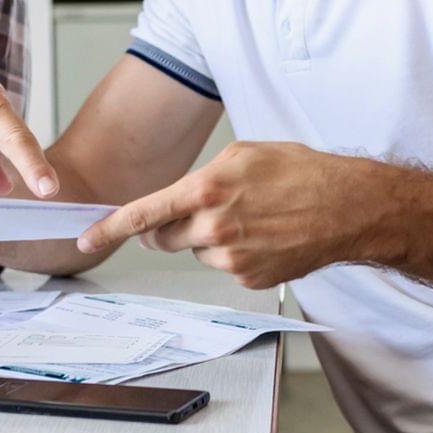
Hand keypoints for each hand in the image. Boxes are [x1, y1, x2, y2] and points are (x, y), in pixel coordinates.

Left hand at [76, 142, 380, 289]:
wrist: (347, 207)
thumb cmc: (301, 172)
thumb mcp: (244, 154)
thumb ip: (204, 176)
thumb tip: (180, 195)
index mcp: (206, 190)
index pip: (143, 214)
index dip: (108, 230)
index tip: (84, 240)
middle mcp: (213, 227)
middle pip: (165, 238)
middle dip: (170, 228)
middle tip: (202, 211)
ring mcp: (231, 258)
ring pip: (198, 251)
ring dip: (211, 238)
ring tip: (253, 219)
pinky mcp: (249, 278)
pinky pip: (226, 267)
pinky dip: (238, 254)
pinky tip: (266, 237)